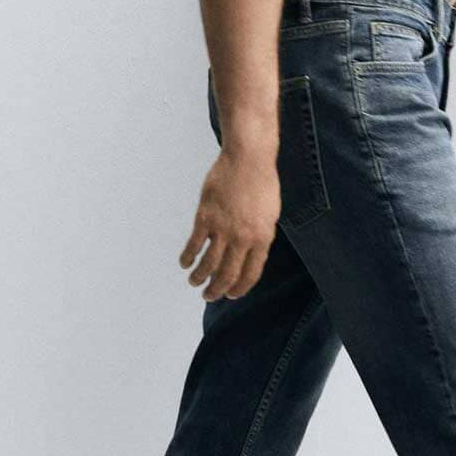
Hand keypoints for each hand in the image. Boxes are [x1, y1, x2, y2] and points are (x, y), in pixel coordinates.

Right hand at [179, 147, 279, 299]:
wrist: (248, 159)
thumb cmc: (262, 184)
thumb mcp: (270, 215)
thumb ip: (260, 237)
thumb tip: (248, 256)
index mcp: (262, 238)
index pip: (250, 274)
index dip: (240, 288)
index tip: (231, 295)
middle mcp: (243, 238)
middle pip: (228, 274)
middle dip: (217, 290)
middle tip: (210, 296)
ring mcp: (223, 228)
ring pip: (209, 263)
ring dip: (200, 278)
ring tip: (195, 283)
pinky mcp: (205, 218)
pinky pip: (194, 244)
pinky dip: (188, 257)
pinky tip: (185, 263)